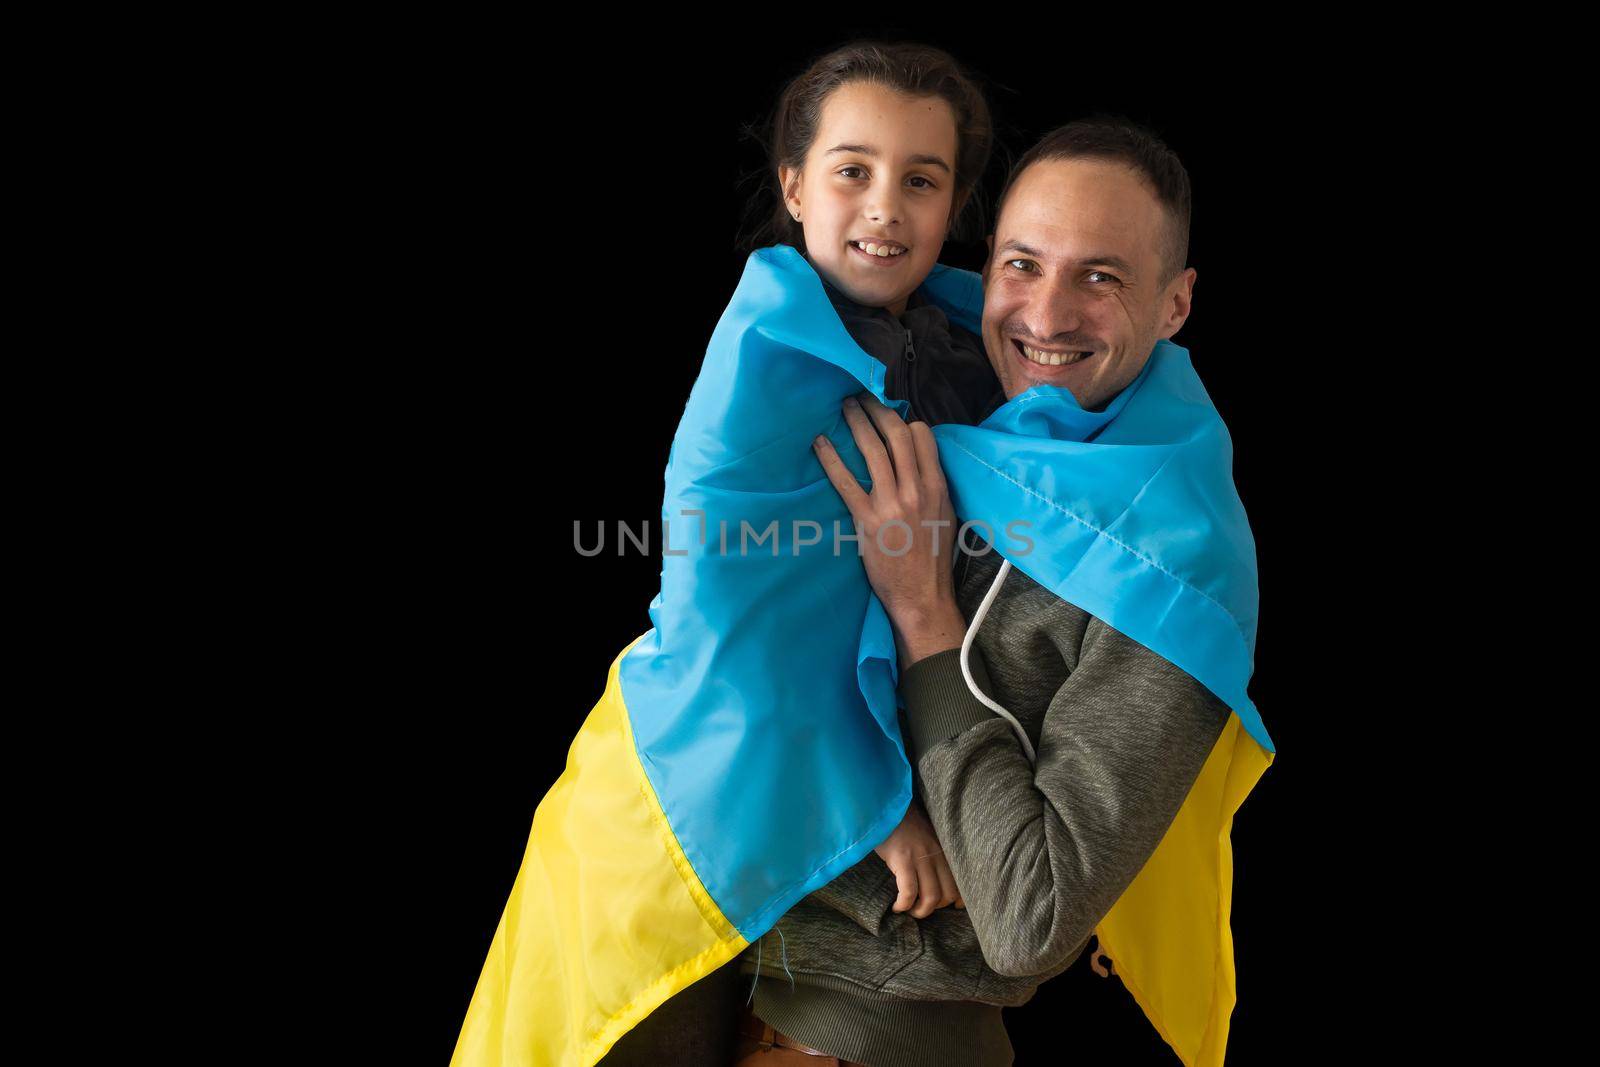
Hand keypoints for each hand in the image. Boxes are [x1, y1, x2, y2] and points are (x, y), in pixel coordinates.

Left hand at [813, 393, 967, 664]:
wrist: (922, 596)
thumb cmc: (932, 559)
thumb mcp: (945, 516)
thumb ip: (933, 485)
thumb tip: (919, 460)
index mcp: (938, 488)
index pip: (923, 437)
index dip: (904, 421)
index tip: (889, 414)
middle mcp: (916, 490)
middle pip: (896, 435)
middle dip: (877, 410)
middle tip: (861, 396)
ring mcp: (891, 504)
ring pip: (872, 450)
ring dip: (855, 422)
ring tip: (842, 407)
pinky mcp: (867, 520)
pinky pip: (846, 481)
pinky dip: (831, 458)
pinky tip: (819, 443)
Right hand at [874, 800, 964, 916]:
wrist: (886, 807)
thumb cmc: (904, 824)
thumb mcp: (928, 836)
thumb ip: (936, 853)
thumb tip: (936, 878)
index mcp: (944, 850)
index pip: (960, 882)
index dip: (957, 900)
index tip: (950, 907)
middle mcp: (937, 855)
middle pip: (948, 894)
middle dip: (935, 908)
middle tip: (920, 907)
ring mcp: (921, 857)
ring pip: (931, 897)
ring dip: (920, 911)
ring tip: (908, 910)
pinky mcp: (903, 859)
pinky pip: (909, 891)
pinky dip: (904, 904)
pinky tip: (896, 906)